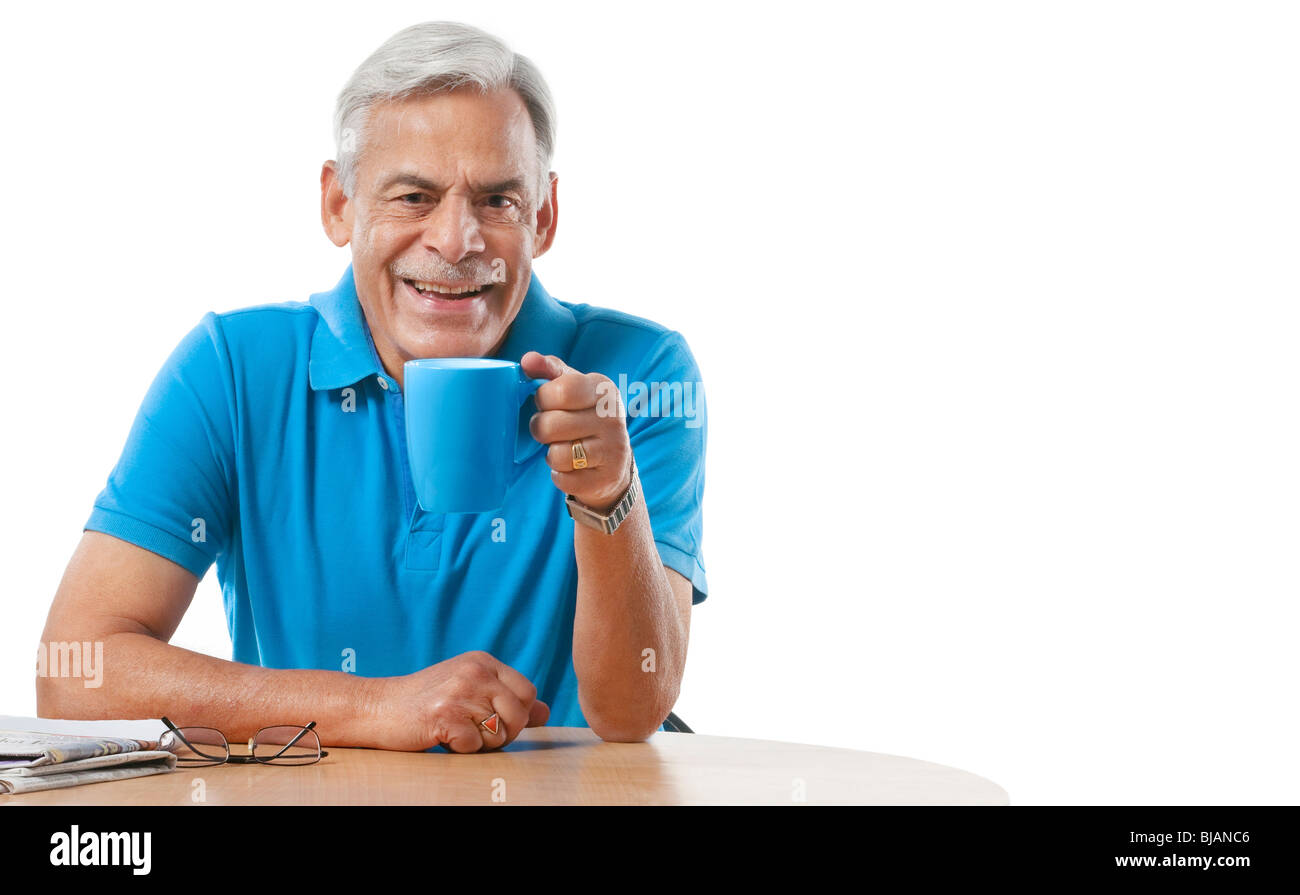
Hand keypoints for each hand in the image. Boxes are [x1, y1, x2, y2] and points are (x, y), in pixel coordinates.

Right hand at [376, 651, 549, 752]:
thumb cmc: (426, 702)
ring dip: (481, 743)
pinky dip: (461, 749)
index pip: (527, 691)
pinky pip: (475, 746)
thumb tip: (545, 712)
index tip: (494, 719)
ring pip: (500, 733)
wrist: (378, 708)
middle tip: (476, 732)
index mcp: (483, 661)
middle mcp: (474, 671)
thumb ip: (506, 699)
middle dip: (505, 733)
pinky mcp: (444, 715)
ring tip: (457, 731)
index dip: (518, 714)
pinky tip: (442, 736)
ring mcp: (459, 692)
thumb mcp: (469, 691)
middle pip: (519, 714)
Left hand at [523, 350, 633, 510]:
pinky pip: (564, 479)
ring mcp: (613, 449)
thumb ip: (549, 370)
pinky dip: (559, 474)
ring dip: (551, 453)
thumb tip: (527, 359)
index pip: (561, 390)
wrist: (614, 461)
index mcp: (603, 389)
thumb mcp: (573, 388)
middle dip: (540, 428)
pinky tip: (570, 467)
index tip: (545, 402)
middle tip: (548, 429)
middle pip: (551, 424)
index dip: (543, 398)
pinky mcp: (607, 478)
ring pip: (557, 454)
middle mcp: (613, 418)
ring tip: (561, 447)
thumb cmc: (584, 416)